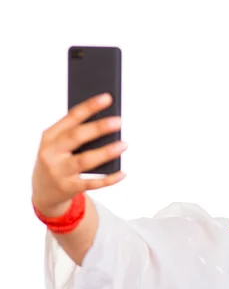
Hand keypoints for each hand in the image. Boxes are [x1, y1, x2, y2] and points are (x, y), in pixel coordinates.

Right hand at [32, 93, 127, 216]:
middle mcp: (51, 153)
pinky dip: (109, 179)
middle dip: (98, 128)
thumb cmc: (58, 160)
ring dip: (106, 152)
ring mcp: (59, 172)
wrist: (43, 191)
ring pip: (85, 160)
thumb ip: (77, 134)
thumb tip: (108, 123)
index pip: (71, 117)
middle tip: (119, 121)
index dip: (90, 107)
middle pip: (76, 137)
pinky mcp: (68, 188)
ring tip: (124, 144)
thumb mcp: (59, 145)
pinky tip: (122, 172)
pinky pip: (92, 183)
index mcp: (49, 136)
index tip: (107, 97)